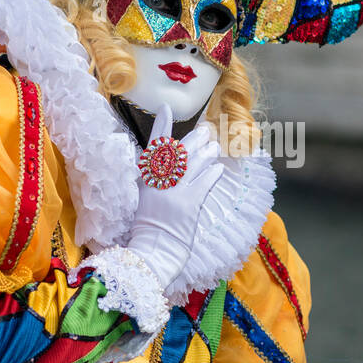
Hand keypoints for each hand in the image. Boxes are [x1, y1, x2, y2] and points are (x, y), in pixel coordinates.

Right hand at [126, 103, 223, 288]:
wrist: (152, 254)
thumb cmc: (148, 233)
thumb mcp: (144, 202)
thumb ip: (152, 184)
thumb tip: (163, 168)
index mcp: (145, 181)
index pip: (153, 148)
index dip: (162, 126)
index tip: (166, 108)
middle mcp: (159, 183)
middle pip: (179, 152)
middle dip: (194, 139)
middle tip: (206, 130)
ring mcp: (174, 193)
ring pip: (194, 164)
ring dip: (207, 153)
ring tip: (214, 146)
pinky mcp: (189, 205)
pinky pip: (205, 182)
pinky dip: (212, 173)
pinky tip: (218, 169)